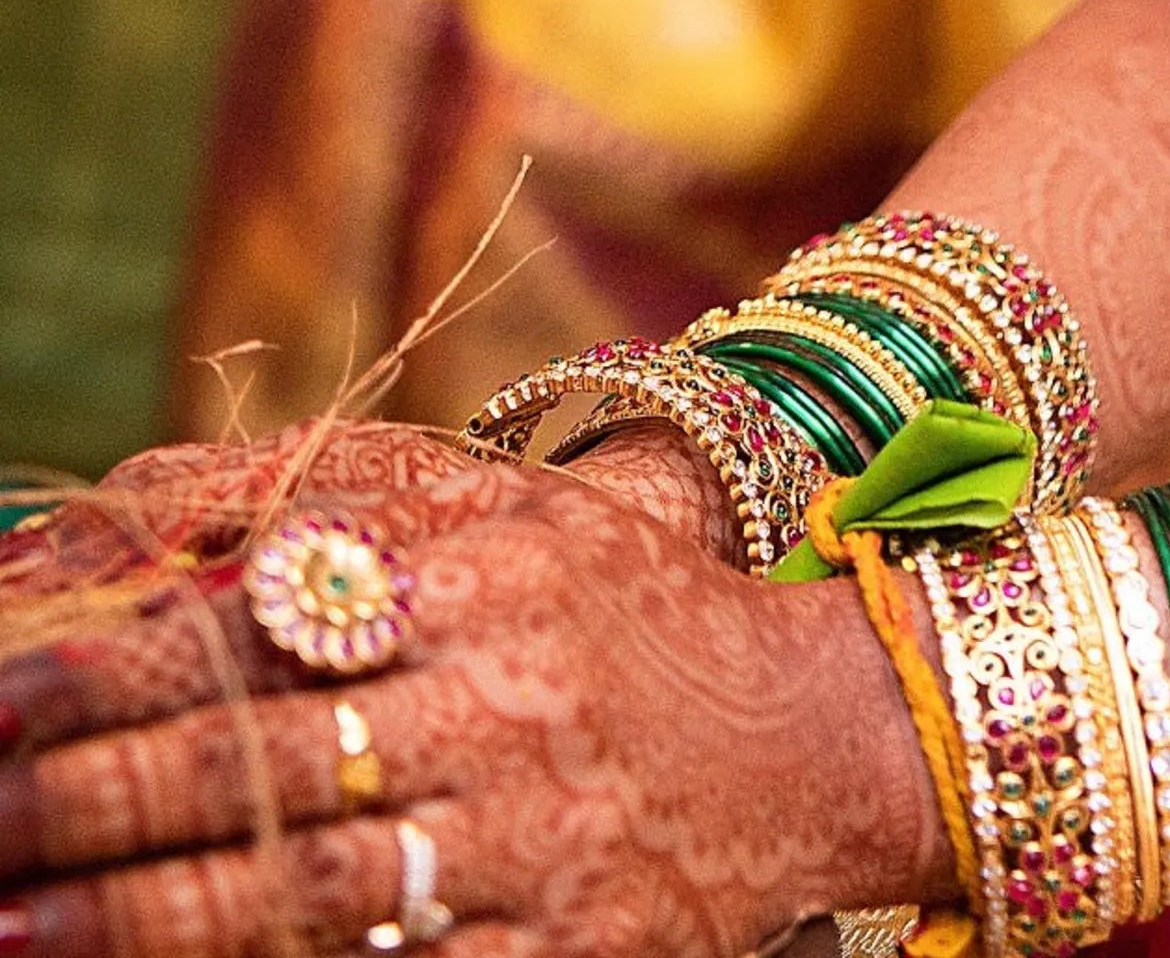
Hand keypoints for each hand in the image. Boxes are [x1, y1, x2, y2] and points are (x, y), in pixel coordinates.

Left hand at [0, 426, 940, 957]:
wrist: (820, 733)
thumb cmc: (633, 614)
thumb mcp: (516, 524)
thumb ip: (362, 525)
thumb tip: (170, 538)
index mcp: (488, 579)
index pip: (272, 624)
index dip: (127, 670)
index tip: (10, 696)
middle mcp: (506, 705)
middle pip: (265, 767)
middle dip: (97, 804)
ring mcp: (536, 844)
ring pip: (307, 895)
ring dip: (145, 921)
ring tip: (23, 928)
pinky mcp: (567, 956)